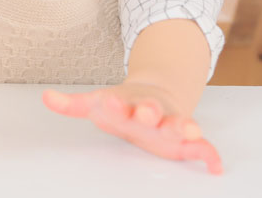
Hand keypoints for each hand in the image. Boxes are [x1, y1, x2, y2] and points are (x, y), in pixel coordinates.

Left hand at [42, 82, 222, 174]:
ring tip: (188, 131)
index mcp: (130, 103)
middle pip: (154, 111)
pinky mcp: (186, 140)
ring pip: (181, 124)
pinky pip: (203, 147)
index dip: (117, 104)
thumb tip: (45, 97)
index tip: (111, 102)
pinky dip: (211, 155)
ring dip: (184, 127)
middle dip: (151, 113)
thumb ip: (72, 104)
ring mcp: (172, 123)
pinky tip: (216, 167)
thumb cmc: (123, 104)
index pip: (122, 102)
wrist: (156, 94)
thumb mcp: (97, 103)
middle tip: (148, 114)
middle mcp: (153, 111)